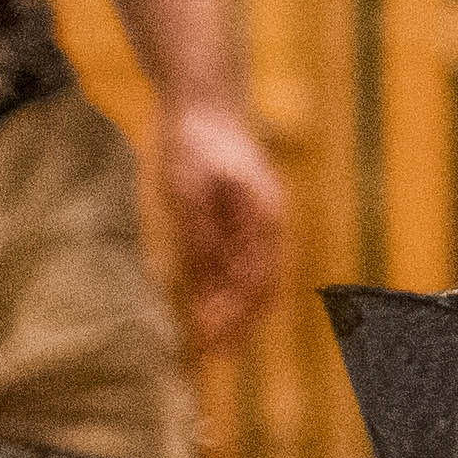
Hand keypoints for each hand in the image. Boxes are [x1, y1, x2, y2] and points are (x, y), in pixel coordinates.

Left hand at [146, 104, 291, 351]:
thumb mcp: (189, 192)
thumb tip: (206, 286)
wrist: (204, 99)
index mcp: (263, 219)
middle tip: (217, 358)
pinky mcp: (242, 211)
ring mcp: (257, 216)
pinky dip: (227, 285)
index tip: (214, 350)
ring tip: (215, 339)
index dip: (234, 320)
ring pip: (254, 275)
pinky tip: (209, 298)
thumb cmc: (195, 142)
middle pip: (262, 286)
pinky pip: (240, 258)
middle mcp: (268, 222)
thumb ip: (201, 238)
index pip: (254, 285)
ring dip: (235, 308)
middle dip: (242, 324)